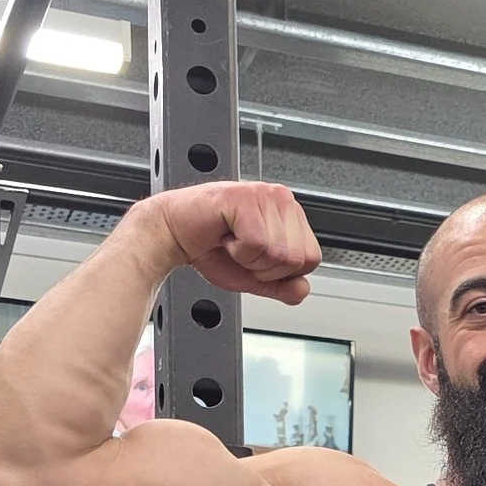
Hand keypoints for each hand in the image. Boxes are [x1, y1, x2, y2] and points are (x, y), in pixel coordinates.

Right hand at [132, 182, 319, 304]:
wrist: (174, 236)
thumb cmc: (211, 249)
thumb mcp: (255, 276)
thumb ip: (282, 286)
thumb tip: (303, 289)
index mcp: (290, 215)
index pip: (311, 259)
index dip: (281, 272)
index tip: (256, 259)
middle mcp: (282, 200)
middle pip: (297, 259)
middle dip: (265, 268)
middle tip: (241, 251)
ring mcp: (265, 195)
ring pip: (278, 252)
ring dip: (248, 259)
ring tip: (232, 242)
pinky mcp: (245, 197)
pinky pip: (256, 243)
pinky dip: (237, 250)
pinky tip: (225, 236)